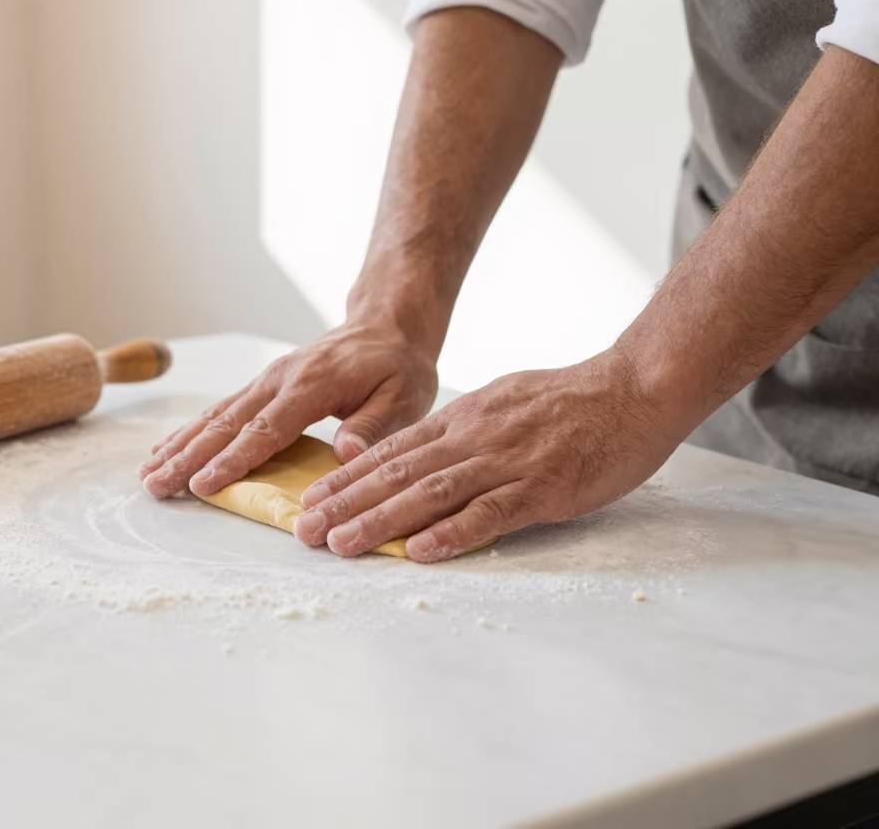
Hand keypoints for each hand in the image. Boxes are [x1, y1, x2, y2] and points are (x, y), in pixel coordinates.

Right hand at [139, 322, 437, 498]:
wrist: (386, 325)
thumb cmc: (397, 365)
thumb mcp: (404, 395)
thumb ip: (375, 425)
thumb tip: (345, 453)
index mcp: (310, 384)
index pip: (266, 429)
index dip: (233, 460)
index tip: (203, 485)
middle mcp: (278, 379)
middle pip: (225, 423)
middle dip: (187, 457)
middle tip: (155, 485)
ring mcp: (265, 380)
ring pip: (214, 416)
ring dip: (179, 446)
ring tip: (147, 473)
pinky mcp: (262, 385)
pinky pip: (220, 411)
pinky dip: (190, 432)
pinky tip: (167, 449)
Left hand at [293, 349, 686, 561]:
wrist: (634, 387)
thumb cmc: (571, 401)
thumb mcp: (502, 403)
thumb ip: (463, 430)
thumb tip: (425, 454)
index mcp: (462, 420)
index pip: (391, 452)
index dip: (347, 478)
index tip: (311, 500)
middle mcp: (473, 438)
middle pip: (396, 474)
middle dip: (345, 503)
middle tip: (304, 530)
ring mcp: (506, 463)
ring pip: (430, 493)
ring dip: (380, 521)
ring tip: (341, 544)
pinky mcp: (541, 487)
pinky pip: (489, 514)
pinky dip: (452, 533)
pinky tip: (419, 551)